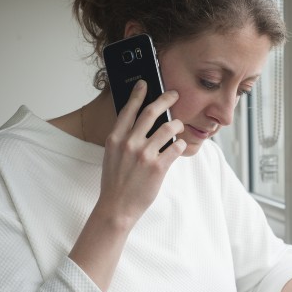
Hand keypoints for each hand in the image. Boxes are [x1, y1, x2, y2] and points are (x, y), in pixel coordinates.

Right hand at [98, 80, 186, 226]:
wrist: (116, 207)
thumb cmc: (115, 181)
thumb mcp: (112, 155)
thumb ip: (123, 138)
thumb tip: (137, 123)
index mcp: (116, 138)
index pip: (128, 109)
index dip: (138, 94)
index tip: (145, 84)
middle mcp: (130, 143)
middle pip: (151, 112)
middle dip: (166, 99)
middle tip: (174, 94)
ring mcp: (145, 154)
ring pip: (168, 128)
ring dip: (177, 125)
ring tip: (178, 127)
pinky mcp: (159, 167)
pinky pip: (176, 147)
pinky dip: (180, 144)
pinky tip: (179, 145)